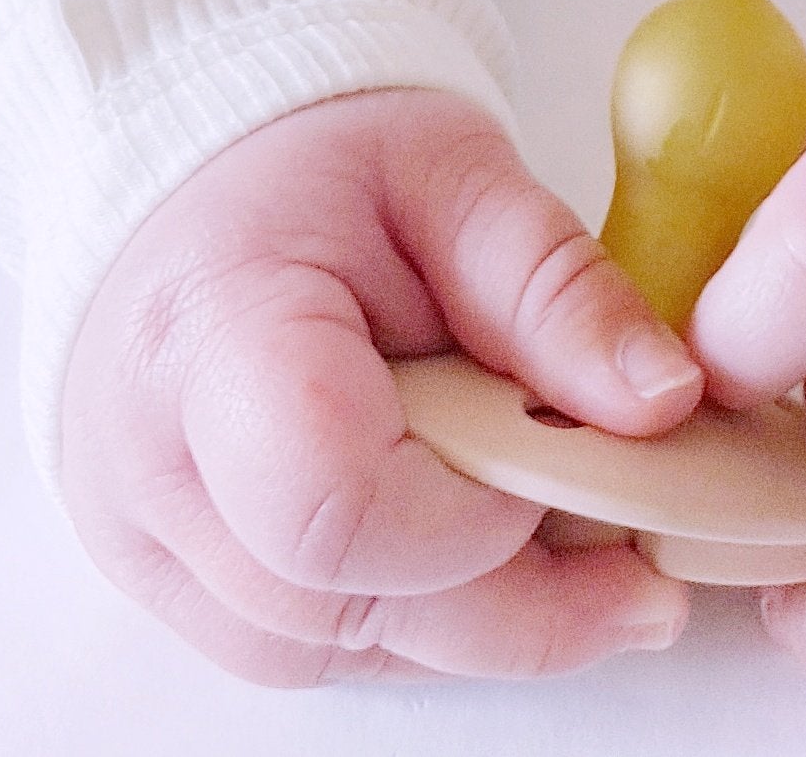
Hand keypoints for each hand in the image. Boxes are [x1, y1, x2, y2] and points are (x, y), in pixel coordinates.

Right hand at [59, 86, 704, 684]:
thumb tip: (663, 403)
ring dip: (469, 622)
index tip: (566, 458)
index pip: (329, 502)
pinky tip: (477, 553)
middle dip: (514, 600)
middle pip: (341, 603)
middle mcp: (147, 463)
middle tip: (642, 569)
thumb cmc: (318, 155)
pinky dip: (409, 616)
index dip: (472, 520)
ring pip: (328, 650)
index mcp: (207, 332)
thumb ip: (556, 288)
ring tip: (571, 548)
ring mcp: (142, 536)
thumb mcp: (457, 173)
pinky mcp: (167, 575)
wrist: (205, 161)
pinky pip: (305, 644)